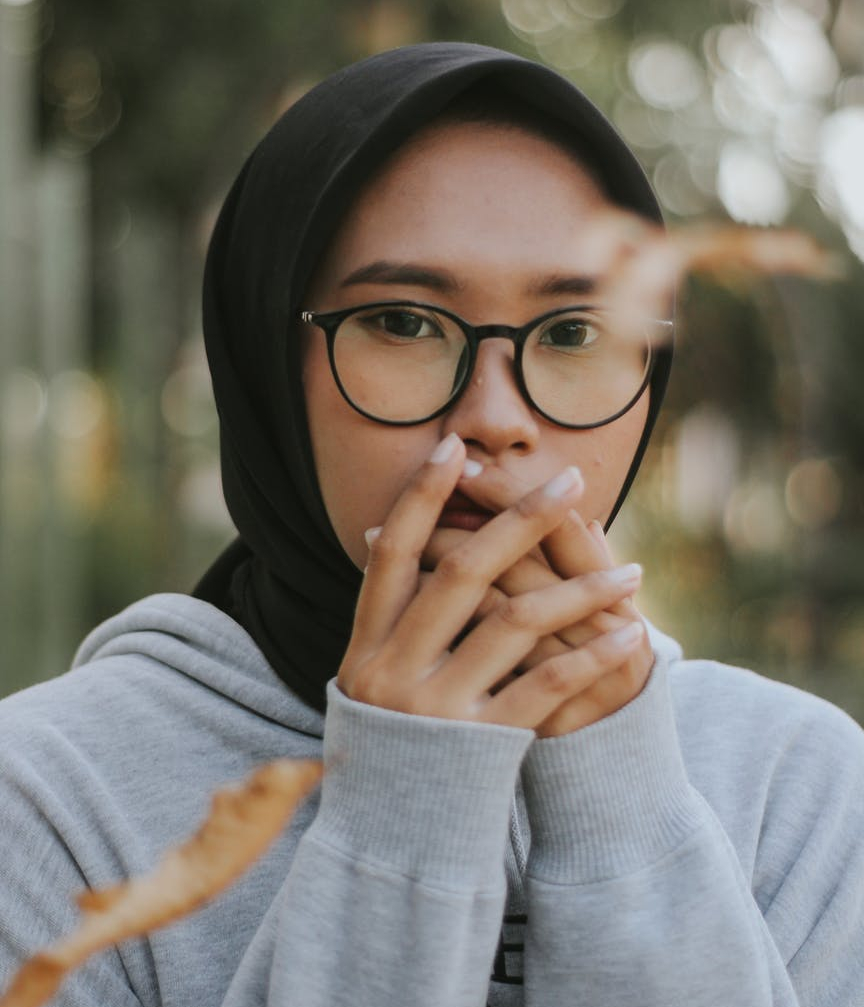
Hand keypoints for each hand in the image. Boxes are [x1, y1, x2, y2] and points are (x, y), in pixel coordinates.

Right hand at [338, 433, 645, 729]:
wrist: (391, 837)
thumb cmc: (390, 742)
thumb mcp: (370, 678)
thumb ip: (388, 615)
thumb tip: (388, 533)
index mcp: (365, 646)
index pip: (392, 554)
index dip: (420, 497)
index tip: (456, 448)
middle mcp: (394, 670)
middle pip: (463, 573)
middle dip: (519, 519)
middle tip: (570, 478)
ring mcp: (436, 709)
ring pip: (514, 624)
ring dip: (580, 591)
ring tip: (632, 574)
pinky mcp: (479, 746)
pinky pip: (545, 687)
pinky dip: (590, 656)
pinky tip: (628, 634)